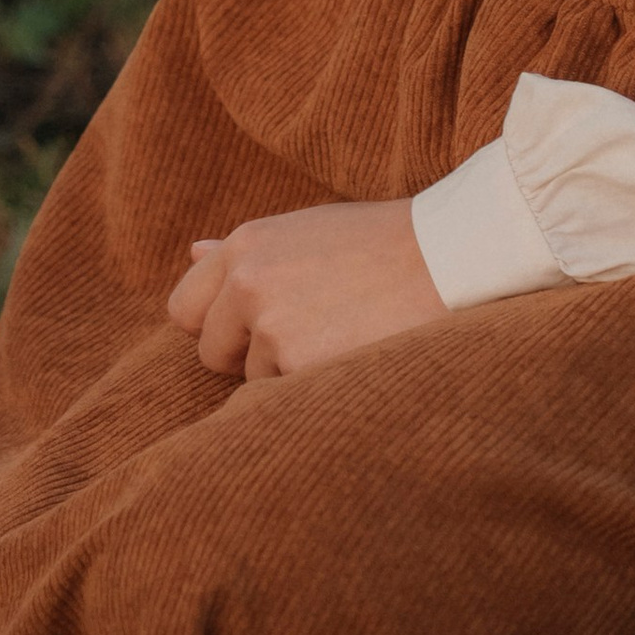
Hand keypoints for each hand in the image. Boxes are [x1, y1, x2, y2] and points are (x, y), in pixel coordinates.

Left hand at [167, 199, 445, 384]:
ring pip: (257, 382)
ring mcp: (270, 325)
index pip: (185, 307)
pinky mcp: (299, 364)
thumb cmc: (381, 245)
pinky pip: (289, 401)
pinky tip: (356, 363)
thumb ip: (246, 252)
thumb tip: (194, 252)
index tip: (250, 333)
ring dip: (292, 377)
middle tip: (309, 341)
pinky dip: (317, 394)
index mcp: (245, 245)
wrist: (448, 259)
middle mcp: (246, 282)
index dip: (217, 327)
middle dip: (247, 359)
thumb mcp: (306, 232)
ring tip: (346, 342)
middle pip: (211, 352)